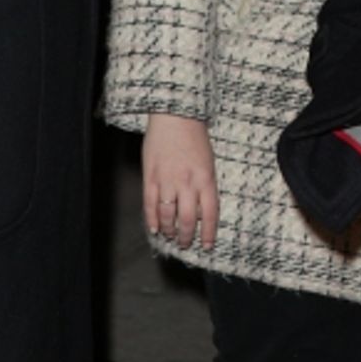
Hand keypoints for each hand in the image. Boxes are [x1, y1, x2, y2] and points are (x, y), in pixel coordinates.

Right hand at [143, 113, 217, 250]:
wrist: (175, 115)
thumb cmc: (195, 136)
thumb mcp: (208, 161)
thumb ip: (205, 184)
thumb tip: (202, 209)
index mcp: (206, 178)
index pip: (210, 214)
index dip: (209, 233)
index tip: (208, 246)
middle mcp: (187, 183)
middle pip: (188, 220)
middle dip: (187, 236)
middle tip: (185, 244)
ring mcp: (167, 181)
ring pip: (168, 216)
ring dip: (170, 230)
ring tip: (171, 236)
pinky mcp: (150, 177)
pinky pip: (150, 205)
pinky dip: (152, 220)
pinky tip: (155, 229)